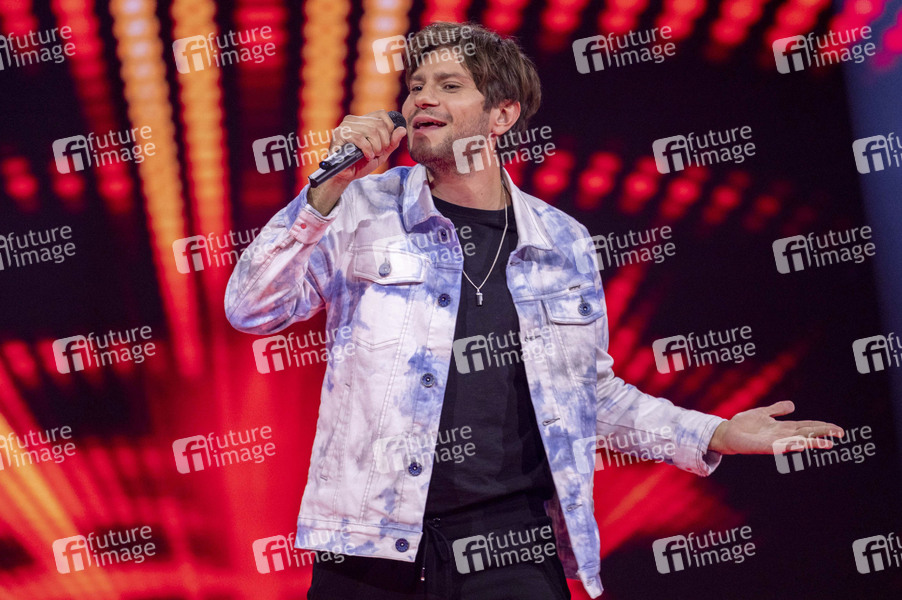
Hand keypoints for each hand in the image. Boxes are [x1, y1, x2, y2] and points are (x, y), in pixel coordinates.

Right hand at [325, 110, 406, 184]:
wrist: (346, 176)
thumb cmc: (361, 164)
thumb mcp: (381, 153)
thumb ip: (392, 142)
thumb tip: (403, 129)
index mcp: (363, 121)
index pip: (382, 114)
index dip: (389, 129)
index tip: (385, 144)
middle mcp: (353, 120)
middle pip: (379, 124)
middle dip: (383, 142)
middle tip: (378, 153)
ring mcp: (345, 126)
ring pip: (371, 130)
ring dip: (376, 147)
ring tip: (372, 155)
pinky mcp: (339, 135)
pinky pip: (360, 138)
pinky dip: (367, 149)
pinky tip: (366, 156)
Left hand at [708, 400, 843, 454]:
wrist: (727, 432)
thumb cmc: (744, 424)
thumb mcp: (763, 412)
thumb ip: (777, 409)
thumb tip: (793, 405)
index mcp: (783, 427)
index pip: (807, 426)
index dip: (822, 426)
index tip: (838, 429)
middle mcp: (782, 435)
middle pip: (807, 433)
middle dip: (823, 433)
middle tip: (841, 433)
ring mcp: (775, 442)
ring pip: (798, 441)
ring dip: (812, 442)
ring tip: (828, 444)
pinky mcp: (765, 446)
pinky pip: (781, 446)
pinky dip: (792, 445)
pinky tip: (801, 445)